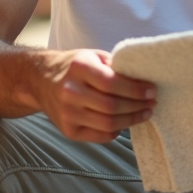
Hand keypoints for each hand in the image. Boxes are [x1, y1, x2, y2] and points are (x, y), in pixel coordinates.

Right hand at [37, 50, 155, 142]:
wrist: (40, 81)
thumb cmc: (74, 67)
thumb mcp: (93, 56)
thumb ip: (115, 67)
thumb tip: (144, 81)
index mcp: (79, 68)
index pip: (112, 83)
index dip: (136, 90)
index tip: (152, 91)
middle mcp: (70, 91)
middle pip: (112, 106)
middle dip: (137, 107)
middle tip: (152, 104)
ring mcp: (68, 113)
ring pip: (108, 124)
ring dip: (131, 120)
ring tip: (144, 114)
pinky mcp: (68, 130)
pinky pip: (100, 136)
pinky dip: (116, 131)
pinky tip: (124, 123)